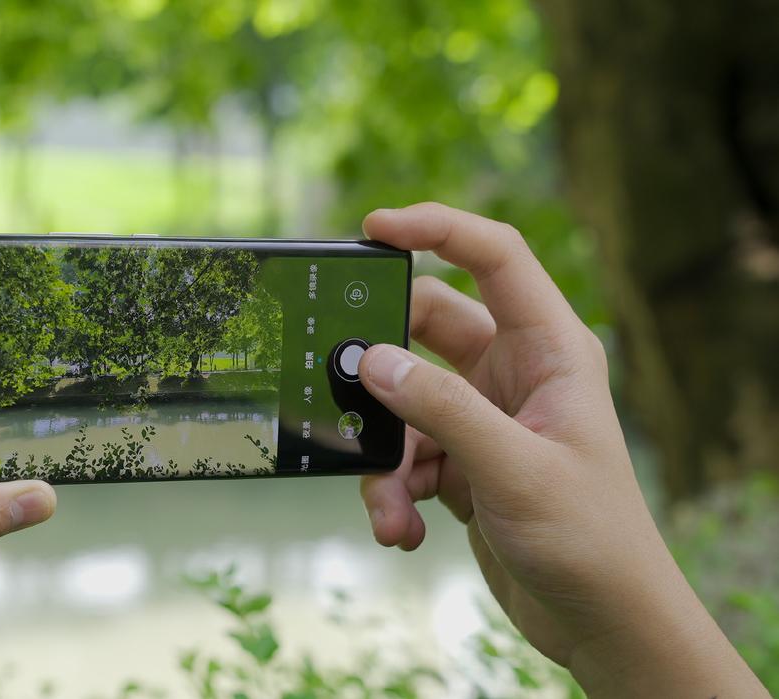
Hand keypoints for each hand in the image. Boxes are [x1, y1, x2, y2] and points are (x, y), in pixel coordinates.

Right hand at [356, 203, 762, 696]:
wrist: (601, 621)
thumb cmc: (589, 538)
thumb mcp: (511, 467)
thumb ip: (441, 409)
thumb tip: (370, 360)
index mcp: (549, 349)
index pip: (494, 257)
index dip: (435, 227)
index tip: (373, 229)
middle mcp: (514, 372)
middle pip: (424, 330)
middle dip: (381, 367)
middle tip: (339, 386)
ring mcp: (483, 417)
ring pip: (404, 402)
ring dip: (384, 455)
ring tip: (389, 506)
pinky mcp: (462, 461)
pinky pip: (405, 454)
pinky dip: (393, 490)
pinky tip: (403, 531)